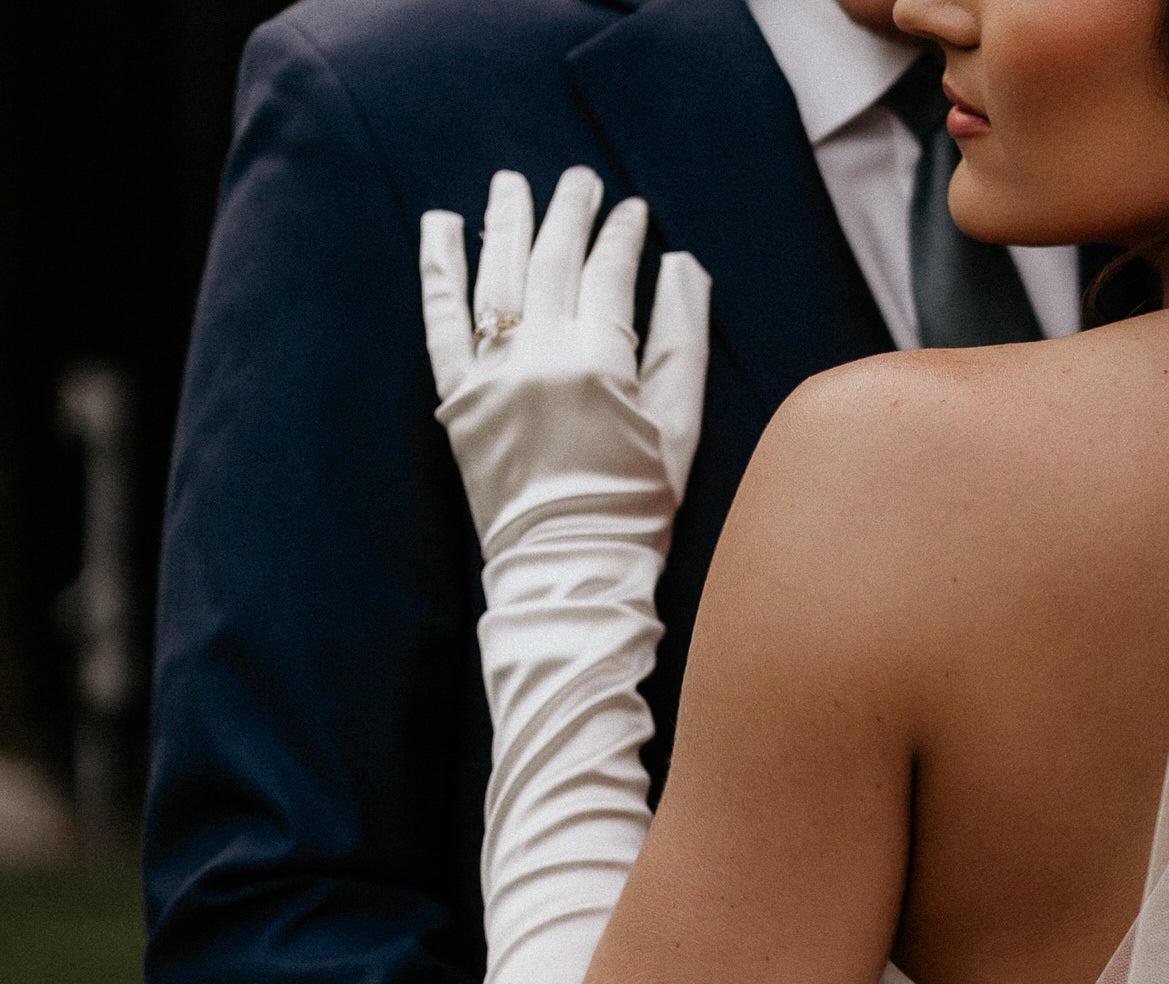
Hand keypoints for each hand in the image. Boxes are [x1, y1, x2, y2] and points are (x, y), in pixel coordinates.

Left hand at [419, 168, 709, 559]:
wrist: (568, 570)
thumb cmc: (635, 507)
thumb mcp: (678, 428)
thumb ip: (682, 343)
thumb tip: (682, 266)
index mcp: (600, 362)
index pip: (610, 272)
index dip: (623, 235)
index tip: (632, 211)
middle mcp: (541, 356)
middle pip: (552, 260)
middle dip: (568, 212)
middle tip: (578, 180)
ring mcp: (493, 374)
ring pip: (496, 274)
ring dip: (505, 220)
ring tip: (512, 184)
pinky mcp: (458, 398)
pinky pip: (442, 320)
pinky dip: (438, 268)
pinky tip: (439, 225)